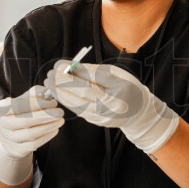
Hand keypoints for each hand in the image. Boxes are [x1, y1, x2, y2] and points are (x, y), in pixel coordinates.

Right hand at [0, 85, 63, 184]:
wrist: (9, 136)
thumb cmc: (19, 113)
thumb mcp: (23, 100)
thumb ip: (34, 94)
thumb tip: (47, 92)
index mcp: (0, 109)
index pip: (19, 105)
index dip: (38, 103)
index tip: (53, 102)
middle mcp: (1, 125)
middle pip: (25, 121)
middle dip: (45, 116)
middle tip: (60, 112)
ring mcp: (8, 140)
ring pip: (31, 134)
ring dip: (49, 126)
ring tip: (60, 120)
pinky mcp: (16, 151)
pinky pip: (34, 144)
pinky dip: (47, 136)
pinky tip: (54, 129)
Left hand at [44, 61, 177, 153]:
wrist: (139, 111)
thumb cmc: (127, 87)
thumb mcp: (115, 74)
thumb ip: (92, 71)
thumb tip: (68, 66)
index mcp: (119, 90)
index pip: (91, 81)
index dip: (72, 73)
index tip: (58, 65)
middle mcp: (111, 107)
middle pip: (81, 94)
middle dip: (62, 83)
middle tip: (49, 74)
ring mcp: (103, 118)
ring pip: (76, 105)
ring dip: (59, 93)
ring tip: (49, 83)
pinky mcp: (97, 122)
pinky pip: (78, 111)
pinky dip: (66, 101)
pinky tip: (57, 93)